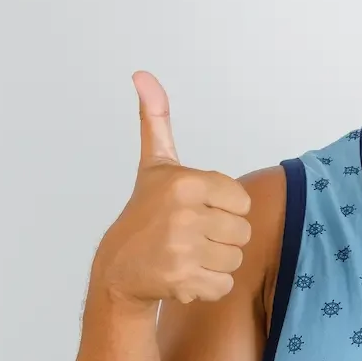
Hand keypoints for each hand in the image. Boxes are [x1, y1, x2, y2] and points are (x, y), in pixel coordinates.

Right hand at [93, 71, 252, 306]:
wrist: (119, 267)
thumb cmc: (146, 213)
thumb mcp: (155, 165)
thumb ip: (156, 121)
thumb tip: (143, 75)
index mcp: (185, 182)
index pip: (242, 201)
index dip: (224, 209)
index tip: (197, 210)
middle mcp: (184, 213)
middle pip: (242, 232)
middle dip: (222, 238)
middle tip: (191, 236)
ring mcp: (183, 249)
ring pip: (236, 259)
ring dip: (217, 262)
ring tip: (188, 254)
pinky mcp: (183, 280)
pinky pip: (225, 285)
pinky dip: (210, 286)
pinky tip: (186, 275)